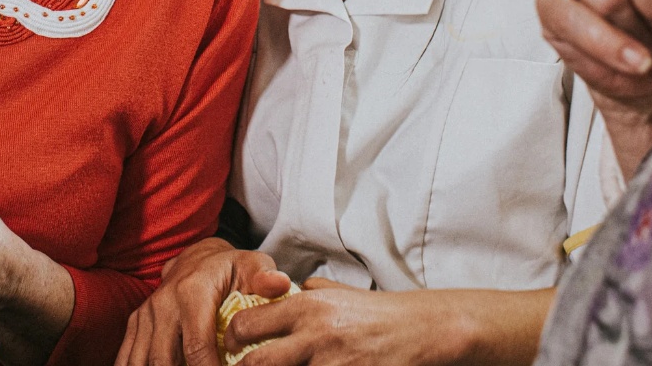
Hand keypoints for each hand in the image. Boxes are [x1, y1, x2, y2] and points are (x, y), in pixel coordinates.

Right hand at [115, 238, 291, 365]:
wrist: (200, 257)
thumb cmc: (233, 268)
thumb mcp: (253, 266)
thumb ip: (266, 277)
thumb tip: (280, 284)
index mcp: (192, 292)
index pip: (196, 347)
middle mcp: (163, 303)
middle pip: (163, 361)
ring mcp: (146, 314)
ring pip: (141, 362)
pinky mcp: (136, 324)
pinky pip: (127, 357)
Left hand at [220, 285, 476, 365]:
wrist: (420, 330)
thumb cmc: (376, 313)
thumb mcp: (338, 292)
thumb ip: (306, 296)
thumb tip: (275, 300)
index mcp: (306, 306)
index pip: (248, 323)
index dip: (234, 340)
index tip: (231, 349)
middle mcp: (313, 335)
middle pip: (256, 364)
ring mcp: (331, 364)